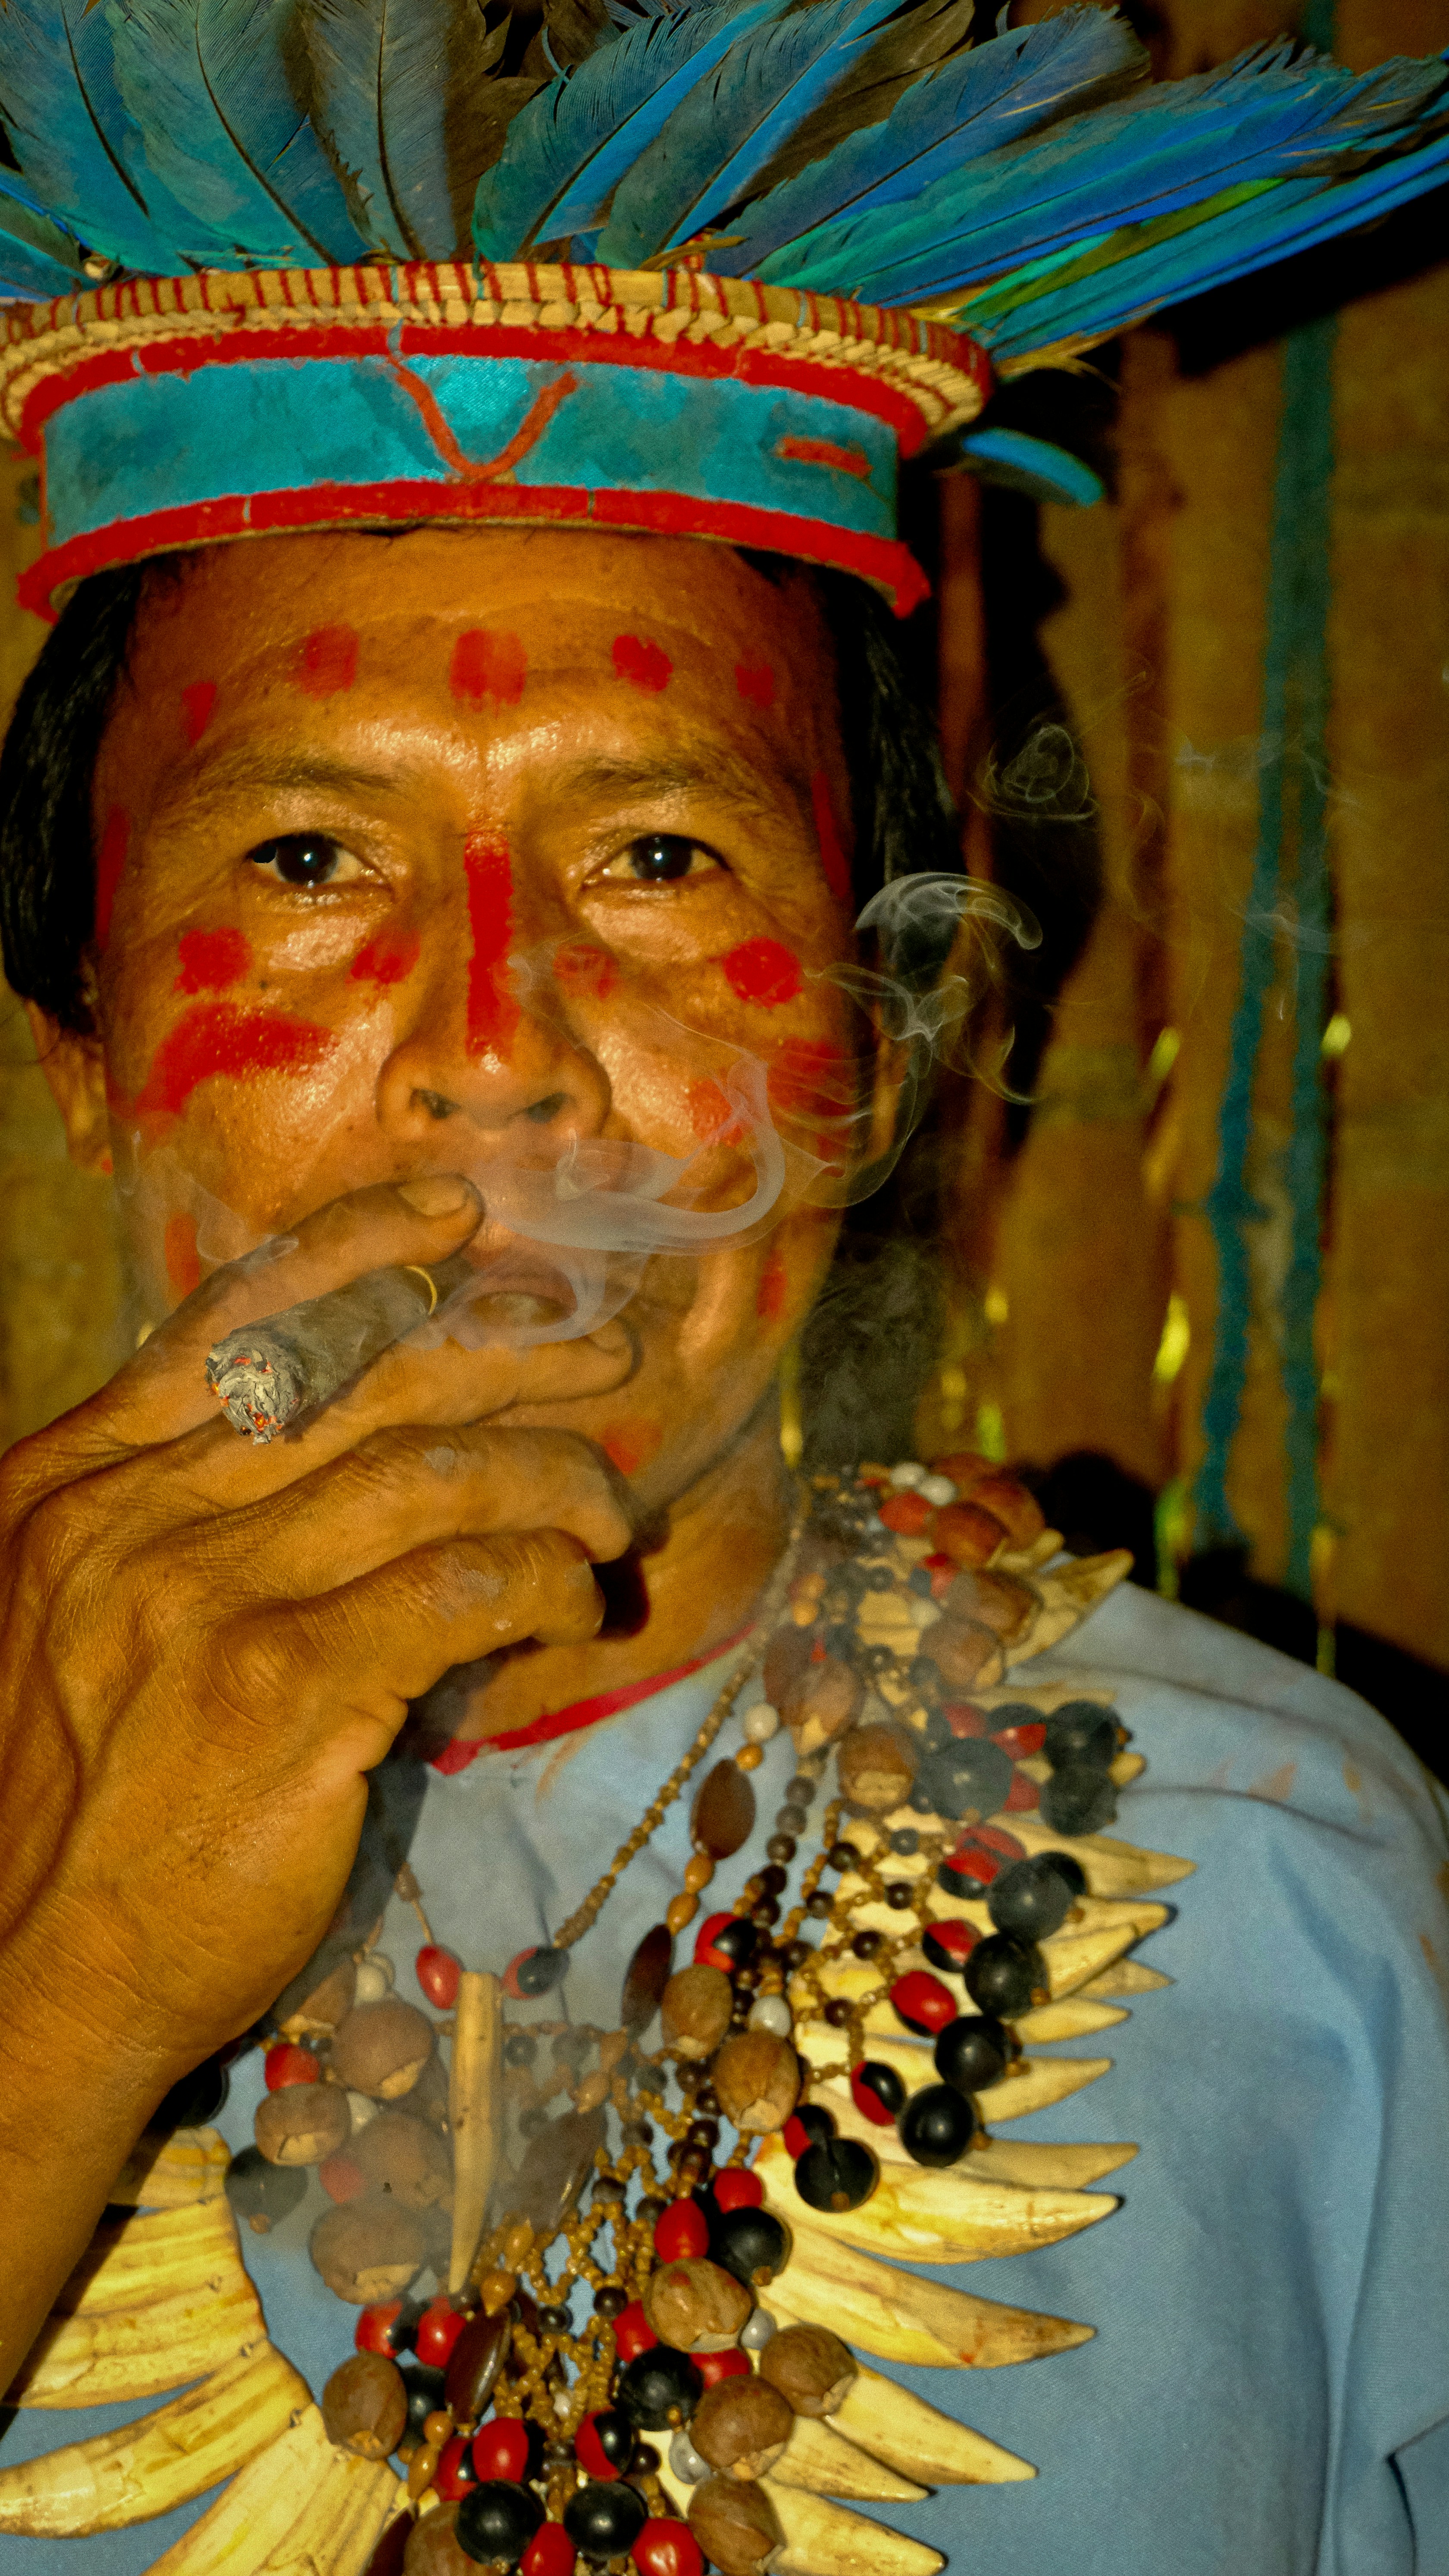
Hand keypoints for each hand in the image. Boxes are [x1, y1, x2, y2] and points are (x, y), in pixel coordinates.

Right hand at [0, 1171, 634, 2093]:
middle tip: (604, 1352)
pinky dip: (544, 1582)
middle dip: (503, 1353)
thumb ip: (185, 1524)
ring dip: (552, 1481)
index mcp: (71, 1487)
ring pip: (432, 1475)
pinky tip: (574, 1609)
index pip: (232, 1322)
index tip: (453, 1220)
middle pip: (356, 1382)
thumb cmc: (77, 1805)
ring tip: (609, 1519)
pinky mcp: (285, 1692)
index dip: (356, 1253)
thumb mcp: (82, 1624)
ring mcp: (204, 1602)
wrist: (28, 1976)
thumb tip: (356, 1450)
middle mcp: (129, 1522)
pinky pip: (461, 1586)